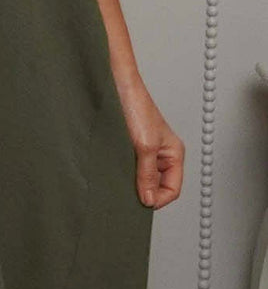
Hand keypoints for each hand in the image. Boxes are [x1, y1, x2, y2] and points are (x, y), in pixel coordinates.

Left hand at [115, 81, 184, 209]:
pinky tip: (115, 172)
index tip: (142, 203)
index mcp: (173, 153)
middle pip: (158, 186)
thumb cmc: (136, 105)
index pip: (173, 189)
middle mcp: (161, 153)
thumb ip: (147, 175)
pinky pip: (131, 168)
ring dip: (133, 182)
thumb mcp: (144, 145)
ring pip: (143, 178)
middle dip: (145, 192)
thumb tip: (149, 200)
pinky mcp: (130, 146)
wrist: (116, 85)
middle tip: (129, 195)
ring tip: (122, 181)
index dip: (158, 199)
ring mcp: (145, 150)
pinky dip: (124, 173)